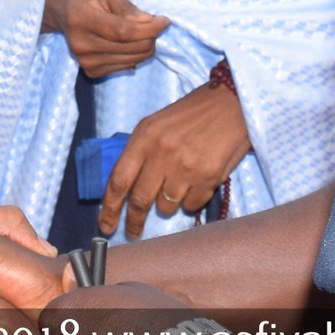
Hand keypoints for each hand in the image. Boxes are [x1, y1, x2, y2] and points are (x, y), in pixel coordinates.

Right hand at [41, 0, 168, 77]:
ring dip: (145, 44)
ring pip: (133, 59)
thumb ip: (125, 4)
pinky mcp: (91, 70)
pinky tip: (127, 40)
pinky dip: (134, 53)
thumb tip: (147, 21)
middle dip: (151, 35)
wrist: (60, 6)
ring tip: (138, 28)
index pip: (123, 31)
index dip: (150, 28)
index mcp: (80, 17)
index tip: (164, 20)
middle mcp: (80, 43)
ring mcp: (84, 60)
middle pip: (131, 47)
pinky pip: (126, 65)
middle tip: (153, 21)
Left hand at [99, 81, 249, 238]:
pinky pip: (191, 205)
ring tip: (177, 185)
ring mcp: (185, 167)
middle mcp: (161, 153)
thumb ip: (140, 153)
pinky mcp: (208, 177)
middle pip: (139, 200)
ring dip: (167, 204)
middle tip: (133, 232)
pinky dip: (190, 201)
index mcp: (144, 137)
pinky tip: (197, 183)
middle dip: (133, 222)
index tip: (105, 225)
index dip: (109, 207)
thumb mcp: (156, 125)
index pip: (118, 180)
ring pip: (165, 206)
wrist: (230, 103)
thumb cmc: (191, 114)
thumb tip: (125, 188)